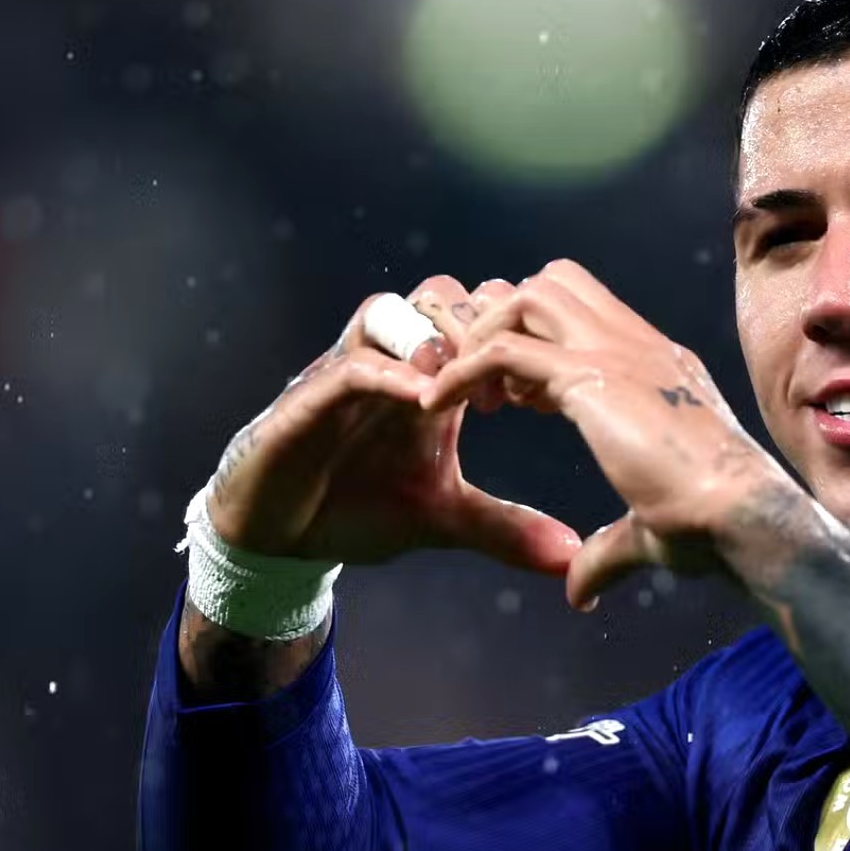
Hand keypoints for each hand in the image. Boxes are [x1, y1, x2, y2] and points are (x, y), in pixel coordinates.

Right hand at [201, 277, 581, 572]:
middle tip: (510, 379)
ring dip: (433, 336)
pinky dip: (389, 373)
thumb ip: (506, 528)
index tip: (544, 390)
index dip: (515, 340)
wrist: (279, 536)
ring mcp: (347, 374)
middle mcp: (391, 365)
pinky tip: (424, 399)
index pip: (478, 321)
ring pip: (393, 311)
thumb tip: (571, 554)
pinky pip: (351, 365)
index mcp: (430, 381)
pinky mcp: (309, 398)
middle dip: (480, 325)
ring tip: (465, 380)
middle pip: (440, 296)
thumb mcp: (444, 518)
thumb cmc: (358, 508)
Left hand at [417, 260, 795, 608]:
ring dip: (484, 335)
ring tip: (466, 393)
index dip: (542, 345)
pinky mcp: (592, 378)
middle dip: (508, 321)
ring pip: (528, 295)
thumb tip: (581, 591)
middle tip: (486, 388)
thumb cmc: (716, 530)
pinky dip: (461, 370)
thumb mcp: (651, 532)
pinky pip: (503, 349)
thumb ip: (609, 551)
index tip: (519, 399)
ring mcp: (618, 354)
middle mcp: (639, 347)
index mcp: (660, 368)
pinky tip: (436, 406)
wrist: (743, 517)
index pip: (589, 313)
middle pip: (555, 282)